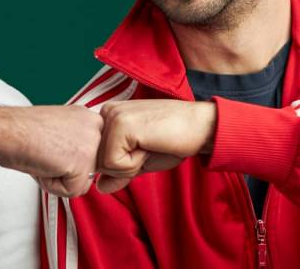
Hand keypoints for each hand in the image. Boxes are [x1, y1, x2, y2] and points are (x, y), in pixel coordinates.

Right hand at [0, 105, 102, 197]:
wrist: (7, 130)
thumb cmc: (21, 130)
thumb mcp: (57, 130)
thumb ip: (73, 143)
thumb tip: (78, 164)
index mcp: (88, 117)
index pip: (90, 153)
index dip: (67, 158)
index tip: (51, 147)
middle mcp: (95, 127)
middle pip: (89, 168)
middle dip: (65, 170)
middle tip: (46, 153)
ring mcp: (92, 145)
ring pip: (80, 181)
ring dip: (59, 178)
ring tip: (44, 158)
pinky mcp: (84, 164)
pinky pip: (71, 191)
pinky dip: (52, 185)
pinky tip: (43, 165)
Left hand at [96, 99, 216, 193]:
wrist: (201, 128)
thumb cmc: (173, 141)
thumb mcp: (141, 161)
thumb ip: (119, 173)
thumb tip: (100, 187)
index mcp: (109, 116)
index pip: (99, 157)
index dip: (122, 165)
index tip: (144, 148)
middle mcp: (106, 112)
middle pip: (98, 162)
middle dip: (125, 166)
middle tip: (149, 147)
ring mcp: (112, 116)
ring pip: (104, 164)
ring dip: (131, 165)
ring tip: (150, 145)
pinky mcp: (120, 124)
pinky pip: (114, 164)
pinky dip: (134, 163)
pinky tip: (150, 145)